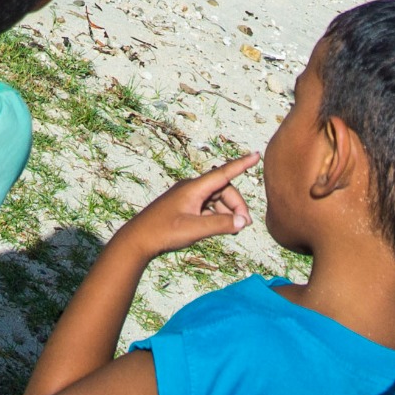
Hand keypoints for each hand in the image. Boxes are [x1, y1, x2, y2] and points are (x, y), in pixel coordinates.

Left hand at [114, 153, 257, 259]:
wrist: (138, 239)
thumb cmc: (164, 232)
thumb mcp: (194, 229)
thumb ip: (220, 225)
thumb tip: (242, 222)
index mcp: (193, 188)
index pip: (223, 173)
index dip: (241, 164)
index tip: (256, 155)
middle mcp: (191, 189)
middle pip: (223, 190)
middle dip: (236, 205)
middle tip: (244, 225)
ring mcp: (187, 198)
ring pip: (216, 200)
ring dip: (227, 212)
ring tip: (235, 229)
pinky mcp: (184, 208)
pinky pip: (207, 208)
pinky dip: (217, 216)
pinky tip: (221, 228)